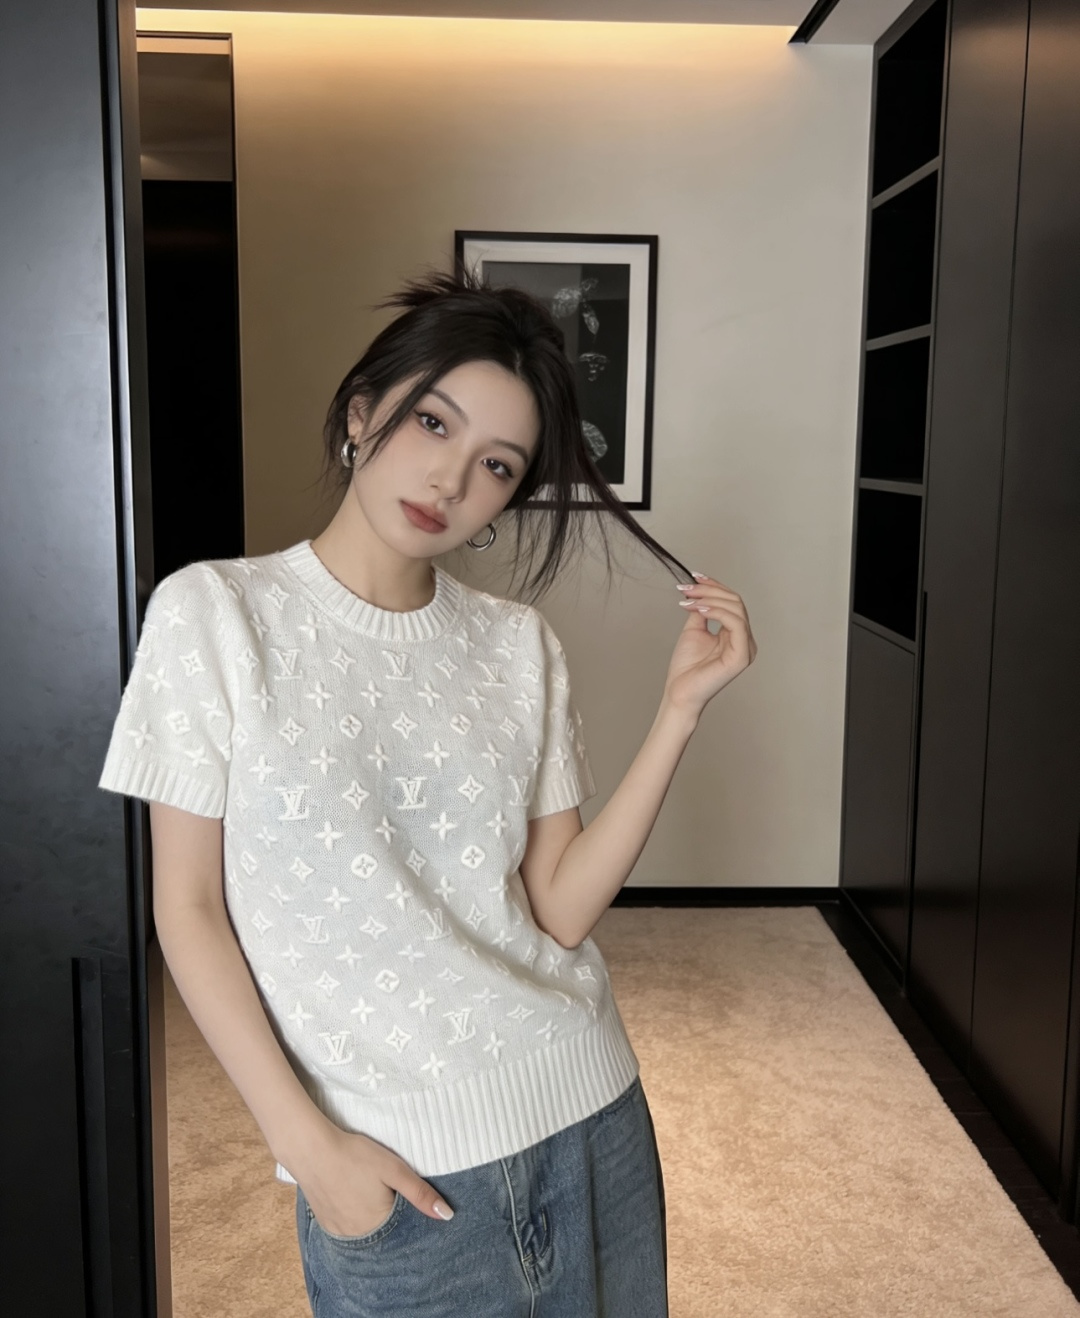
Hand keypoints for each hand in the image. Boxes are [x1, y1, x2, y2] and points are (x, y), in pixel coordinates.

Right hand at [289, 1122, 453, 1236]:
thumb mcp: (394, 1170)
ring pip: (364, 1230)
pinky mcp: (325, 1222)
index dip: (406, 1214)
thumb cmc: (355, 1156)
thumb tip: (447, 1216)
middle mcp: (357, 1237)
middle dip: (388, 1215)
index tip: (402, 1196)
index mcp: (378, 1227)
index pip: (402, 1231)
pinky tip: (353, 1196)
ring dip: (370, 1216)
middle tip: (384, 1189)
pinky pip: (347, 1226)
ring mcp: (338, 1232)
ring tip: (368, 1191)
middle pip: (382, 1232)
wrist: (312, 1149)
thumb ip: (421, 1194)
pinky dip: (353, 1215)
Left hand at [665, 572, 756, 717]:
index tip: (694, 576)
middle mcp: (745, 640)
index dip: (714, 586)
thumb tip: (700, 590)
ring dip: (710, 599)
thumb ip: (702, 610)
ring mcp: (747, 648)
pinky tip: (699, 609)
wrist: (680, 692)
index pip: (732, 601)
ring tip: (688, 599)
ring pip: (736, 609)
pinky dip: (717, 612)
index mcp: (737, 634)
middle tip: (686, 589)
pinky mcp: (742, 656)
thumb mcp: (694, 630)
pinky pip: (736, 624)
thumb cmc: (686, 667)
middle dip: (709, 590)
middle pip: (735, 601)